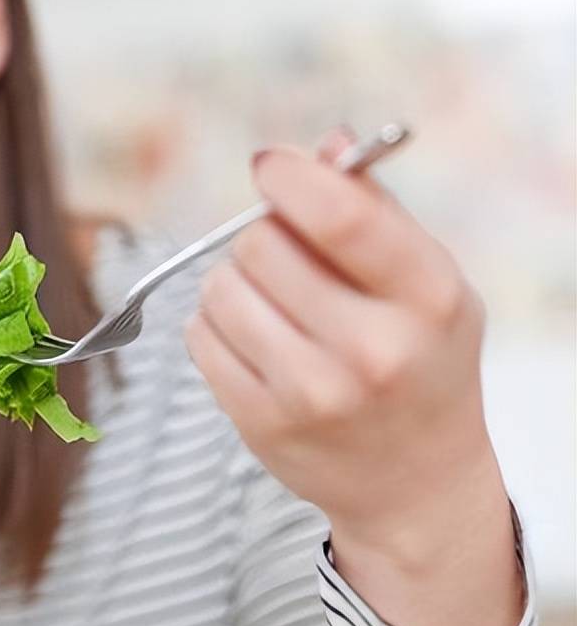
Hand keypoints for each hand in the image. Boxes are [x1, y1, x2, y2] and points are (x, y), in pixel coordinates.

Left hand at [183, 126, 505, 560]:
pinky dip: (216, 327)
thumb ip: (375, 210)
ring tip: (274, 307)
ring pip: (219, 288)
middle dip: (264, 238)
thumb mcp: (425, 282)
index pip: (340, 215)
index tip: (270, 167)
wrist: (416, 482)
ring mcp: (312, 393)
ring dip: (235, 284)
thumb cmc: (421, 362)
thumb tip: (327, 143)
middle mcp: (372, 350)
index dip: (290, 177)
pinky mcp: (261, 422)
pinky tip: (257, 343)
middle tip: (288, 261)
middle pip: (260, 244)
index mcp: (427, 298)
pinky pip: (199, 336)